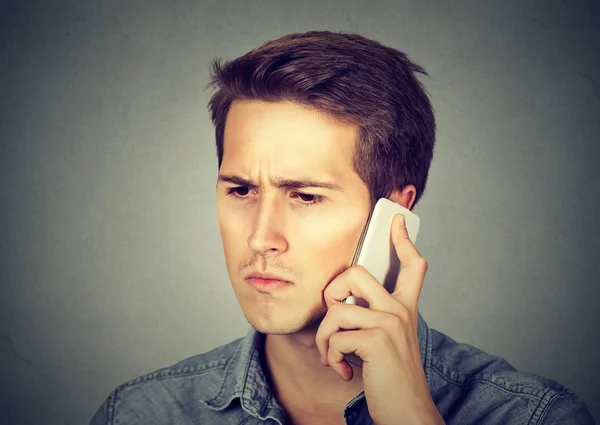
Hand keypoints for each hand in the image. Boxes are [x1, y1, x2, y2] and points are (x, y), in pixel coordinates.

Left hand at [315, 214, 444, 424]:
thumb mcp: (388, 341)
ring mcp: (390, 323)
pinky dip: (330, 357)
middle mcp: (400, 310)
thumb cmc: (392, 377)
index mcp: (405, 308)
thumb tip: (340, 304)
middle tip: (336, 321)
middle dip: (333, 293)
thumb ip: (373, 318)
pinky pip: (335, 336)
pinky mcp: (377, 340)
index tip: (396, 220)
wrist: (408, 413)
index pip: (412, 265)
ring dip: (326, 340)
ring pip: (336, 310)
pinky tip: (344, 370)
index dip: (404, 240)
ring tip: (335, 357)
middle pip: (357, 273)